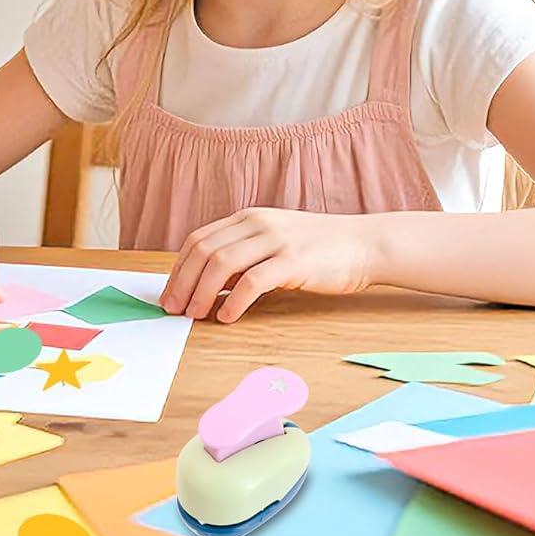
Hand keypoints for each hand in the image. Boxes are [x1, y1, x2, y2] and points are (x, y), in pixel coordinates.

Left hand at [160, 208, 379, 323]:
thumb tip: (208, 285)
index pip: (198, 240)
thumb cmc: (317, 249)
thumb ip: (243, 257)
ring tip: (195, 315)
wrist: (364, 244)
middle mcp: (256, 224)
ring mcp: (275, 240)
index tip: (170, 293)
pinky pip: (253, 281)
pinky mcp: (294, 261)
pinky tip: (227, 317)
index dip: (178, 268)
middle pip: (204, 251)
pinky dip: (234, 301)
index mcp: (247, 218)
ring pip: (222, 264)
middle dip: (182, 282)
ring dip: (202, 293)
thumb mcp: (273, 243)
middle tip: (173, 308)